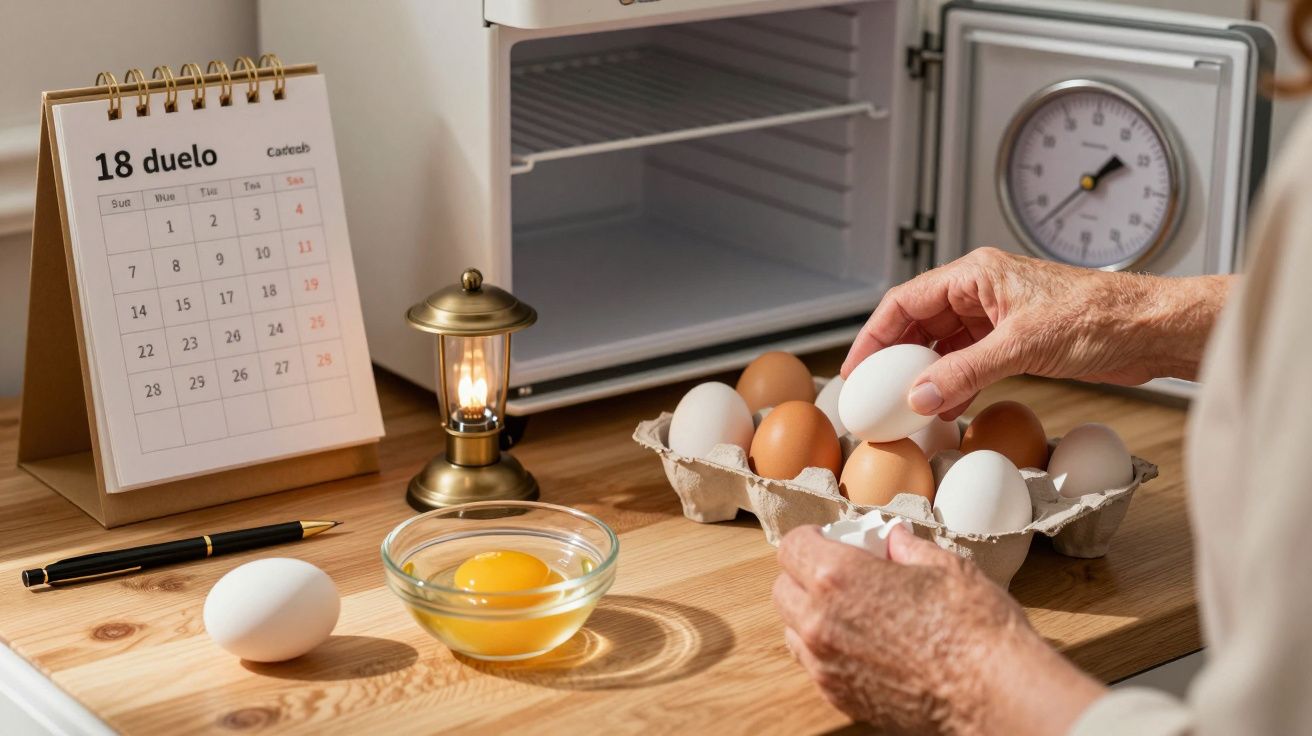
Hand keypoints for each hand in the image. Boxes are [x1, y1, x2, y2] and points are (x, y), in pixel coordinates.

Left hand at [773, 526, 1103, 734]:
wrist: (996, 697)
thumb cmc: (976, 631)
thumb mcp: (945, 567)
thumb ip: (906, 548)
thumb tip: (893, 539)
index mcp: (838, 578)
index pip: (792, 546)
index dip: (811, 537)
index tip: (829, 539)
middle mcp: (820, 622)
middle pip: (784, 589)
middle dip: (806, 575)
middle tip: (841, 571)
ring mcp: (826, 665)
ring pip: (793, 629)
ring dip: (811, 614)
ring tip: (853, 610)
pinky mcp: (840, 697)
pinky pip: (814, 665)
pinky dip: (827, 650)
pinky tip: (864, 643)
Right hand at [841, 247, 1231, 418]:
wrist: (1151, 330)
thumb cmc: (1101, 317)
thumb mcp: (1023, 346)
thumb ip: (965, 372)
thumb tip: (919, 396)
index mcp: (977, 274)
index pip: (906, 301)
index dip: (874, 335)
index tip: (857, 368)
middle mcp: (982, 291)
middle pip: (918, 322)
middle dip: (894, 357)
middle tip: (873, 390)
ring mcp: (998, 316)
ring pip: (943, 344)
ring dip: (924, 373)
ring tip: (904, 404)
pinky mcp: (1016, 341)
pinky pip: (968, 360)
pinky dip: (953, 382)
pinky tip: (946, 406)